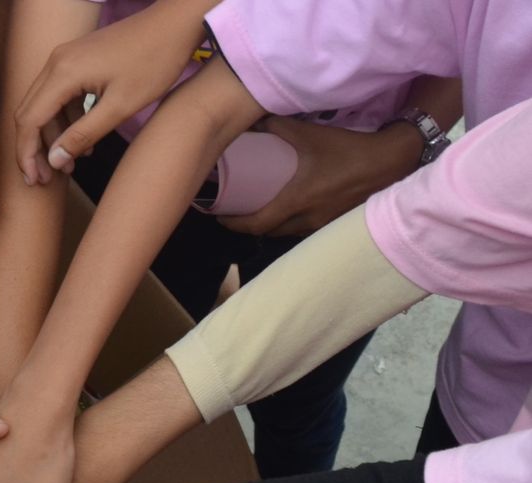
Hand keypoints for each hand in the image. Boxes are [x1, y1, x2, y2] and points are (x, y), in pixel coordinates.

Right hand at [15, 0, 209, 180]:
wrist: (175, 23)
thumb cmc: (154, 61)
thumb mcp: (120, 107)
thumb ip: (83, 135)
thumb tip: (54, 160)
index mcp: (63, 73)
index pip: (29, 120)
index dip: (27, 154)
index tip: (34, 179)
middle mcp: (56, 62)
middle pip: (29, 112)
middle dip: (34, 148)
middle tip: (44, 178)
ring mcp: (64, 58)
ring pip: (43, 104)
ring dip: (52, 135)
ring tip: (70, 163)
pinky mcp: (76, 58)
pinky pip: (59, 93)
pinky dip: (65, 118)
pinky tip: (83, 138)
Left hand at [217, 117, 422, 236]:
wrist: (393, 161)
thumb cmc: (349, 149)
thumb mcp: (310, 135)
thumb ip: (279, 126)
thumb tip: (254, 120)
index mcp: (297, 201)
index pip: (256, 224)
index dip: (234, 224)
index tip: (219, 217)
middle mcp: (308, 219)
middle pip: (269, 233)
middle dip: (249, 226)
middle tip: (235, 212)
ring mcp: (324, 224)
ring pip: (288, 233)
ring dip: (271, 226)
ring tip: (258, 211)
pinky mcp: (336, 222)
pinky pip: (306, 229)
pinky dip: (292, 224)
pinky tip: (289, 211)